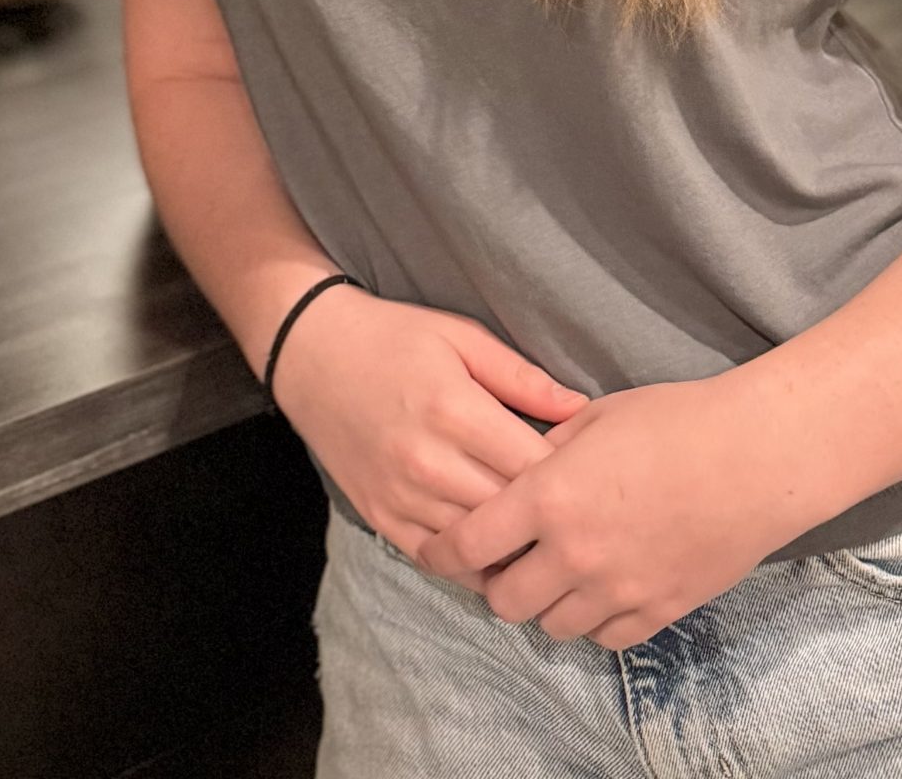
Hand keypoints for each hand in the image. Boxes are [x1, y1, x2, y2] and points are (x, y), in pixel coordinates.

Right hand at [268, 286, 588, 559]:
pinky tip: (495, 555)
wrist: (313, 355)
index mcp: (456, 411)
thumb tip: (580, 410)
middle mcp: (429, 463)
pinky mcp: (381, 519)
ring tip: (543, 539)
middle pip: (510, 514)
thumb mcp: (461, 338)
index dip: (570, 478)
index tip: (587, 475)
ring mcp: (402, 497)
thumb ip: (522, 377)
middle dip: (547, 517)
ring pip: (477, 546)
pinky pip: (437, 561)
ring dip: (512, 547)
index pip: (534, 469)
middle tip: (574, 514)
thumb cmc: (394, 338)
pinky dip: (470, 564)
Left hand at [417, 372, 796, 648]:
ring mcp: (617, 589)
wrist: (756, 456)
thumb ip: (548, 447)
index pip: (470, 544)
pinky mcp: (657, 610)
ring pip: (552, 626)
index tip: (434, 551)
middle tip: (504, 561)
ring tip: (556, 573)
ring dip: (544, 603)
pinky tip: (600, 588)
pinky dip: (592, 619)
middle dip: (495, 583)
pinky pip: (605, 637)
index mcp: (550, 497)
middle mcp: (575, 553)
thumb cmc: (678, 421)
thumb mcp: (598, 416)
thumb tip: (519, 466)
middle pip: (504, 601)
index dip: (442, 552)